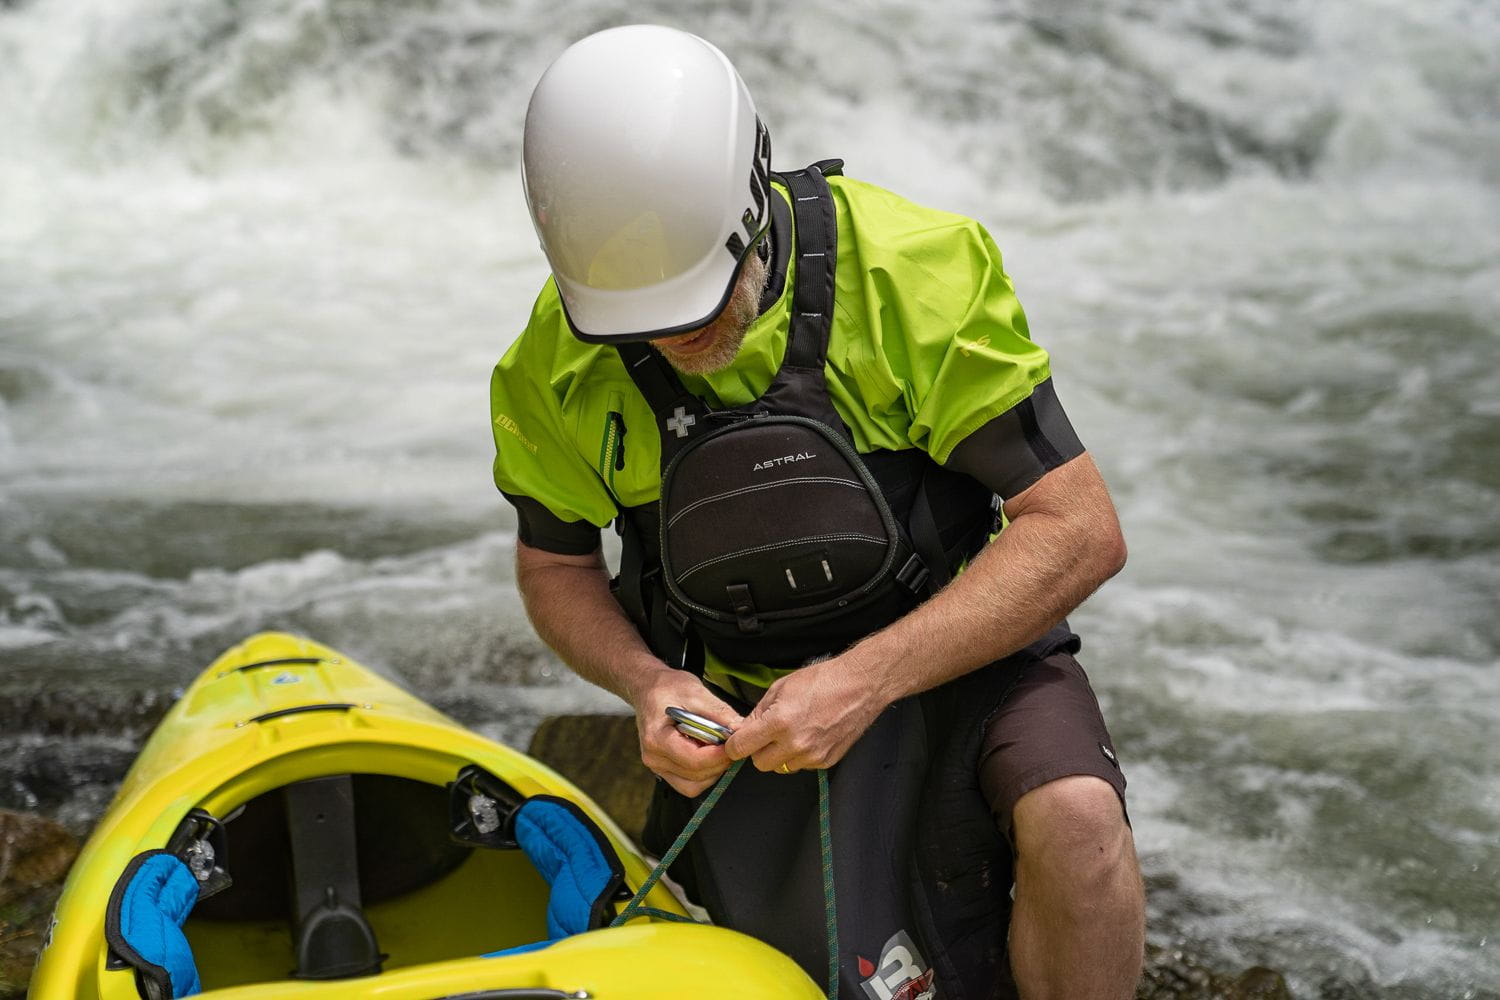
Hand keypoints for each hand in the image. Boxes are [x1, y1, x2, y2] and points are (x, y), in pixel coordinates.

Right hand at [630, 667, 745, 797]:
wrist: (649, 688)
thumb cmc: (667, 687)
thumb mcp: (695, 692)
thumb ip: (718, 712)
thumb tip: (740, 729)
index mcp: (656, 738)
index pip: (693, 760)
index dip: (719, 756)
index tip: (734, 744)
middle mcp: (654, 757)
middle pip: (696, 775)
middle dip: (719, 762)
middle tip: (732, 744)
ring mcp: (658, 766)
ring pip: (693, 785)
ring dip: (713, 770)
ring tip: (719, 748)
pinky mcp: (665, 769)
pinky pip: (689, 783)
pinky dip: (704, 773)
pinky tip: (709, 754)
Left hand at [723, 656, 887, 773]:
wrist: (860, 686)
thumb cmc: (824, 681)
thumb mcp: (781, 687)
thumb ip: (759, 711)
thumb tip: (745, 728)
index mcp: (779, 722)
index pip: (741, 748)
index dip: (735, 745)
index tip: (737, 742)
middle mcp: (795, 743)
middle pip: (759, 764)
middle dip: (758, 750)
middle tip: (767, 735)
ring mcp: (812, 755)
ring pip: (781, 767)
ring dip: (780, 755)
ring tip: (792, 732)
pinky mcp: (826, 761)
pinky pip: (802, 766)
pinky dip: (800, 755)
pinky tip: (809, 735)